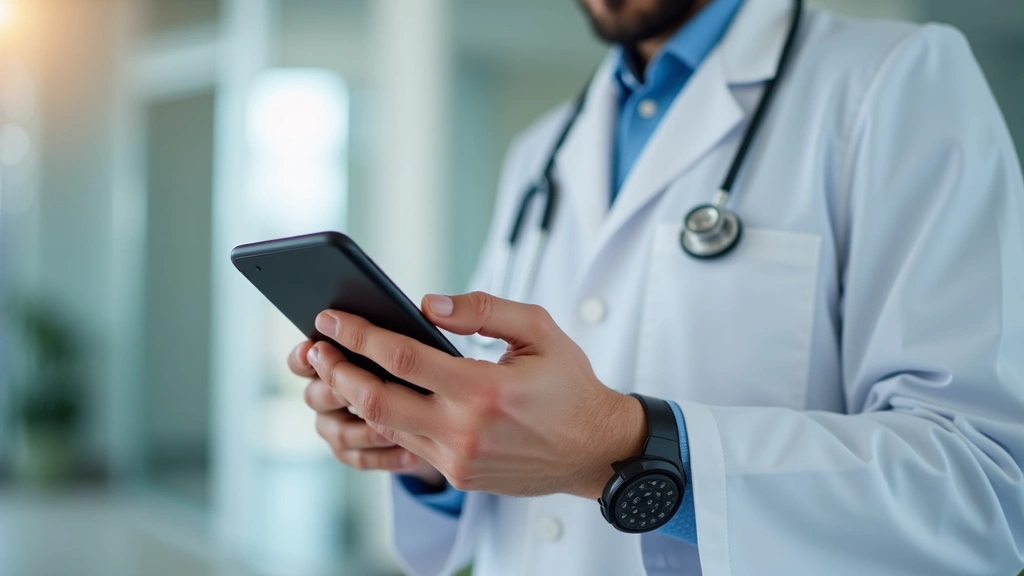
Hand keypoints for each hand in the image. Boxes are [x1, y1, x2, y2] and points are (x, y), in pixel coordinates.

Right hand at [288, 340, 443, 485]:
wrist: (426, 413)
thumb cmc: (409, 371)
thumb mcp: (399, 353)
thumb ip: (385, 342)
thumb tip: (395, 330)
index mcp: (327, 363)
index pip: (301, 360)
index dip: (302, 357)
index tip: (312, 348)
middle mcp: (323, 396)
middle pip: (314, 396)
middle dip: (337, 391)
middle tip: (359, 389)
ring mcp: (334, 426)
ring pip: (338, 432)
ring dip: (368, 430)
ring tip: (400, 425)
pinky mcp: (350, 454)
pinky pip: (359, 458)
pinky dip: (384, 456)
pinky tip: (410, 454)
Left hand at [305, 292, 646, 498]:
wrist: (595, 449)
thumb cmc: (569, 384)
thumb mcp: (539, 329)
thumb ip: (483, 310)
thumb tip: (427, 303)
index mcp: (486, 389)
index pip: (403, 357)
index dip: (359, 335)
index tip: (331, 319)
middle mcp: (466, 430)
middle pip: (378, 401)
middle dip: (339, 372)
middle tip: (317, 349)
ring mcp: (460, 459)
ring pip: (388, 426)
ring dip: (356, 398)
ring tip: (337, 370)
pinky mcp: (460, 477)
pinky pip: (409, 445)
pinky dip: (387, 420)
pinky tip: (376, 397)